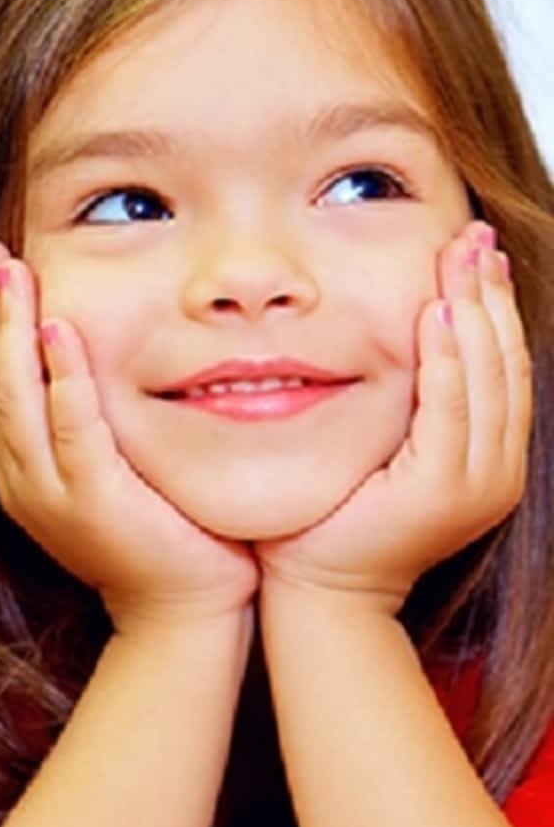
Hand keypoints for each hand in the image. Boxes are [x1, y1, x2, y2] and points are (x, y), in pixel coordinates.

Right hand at [0, 241, 256, 626]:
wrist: (186, 615)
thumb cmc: (163, 535)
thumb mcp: (111, 470)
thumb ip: (91, 420)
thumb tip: (89, 355)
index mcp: (18, 473)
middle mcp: (19, 481)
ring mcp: (49, 495)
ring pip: (13, 399)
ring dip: (10, 329)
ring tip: (12, 272)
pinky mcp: (93, 502)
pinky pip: (69, 428)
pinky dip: (60, 378)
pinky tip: (59, 329)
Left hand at [260, 222, 527, 610]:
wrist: (321, 592)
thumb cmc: (333, 520)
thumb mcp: (379, 448)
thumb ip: (402, 403)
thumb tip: (397, 334)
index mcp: (487, 457)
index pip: (501, 365)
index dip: (493, 305)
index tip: (477, 251)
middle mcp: (496, 469)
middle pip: (504, 361)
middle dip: (491, 294)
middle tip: (475, 234)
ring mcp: (477, 482)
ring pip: (487, 378)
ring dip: (474, 312)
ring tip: (461, 258)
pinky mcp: (443, 490)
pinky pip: (450, 409)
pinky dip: (445, 358)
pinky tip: (434, 315)